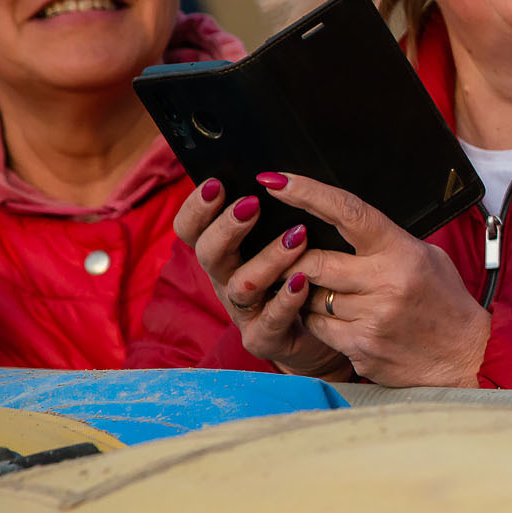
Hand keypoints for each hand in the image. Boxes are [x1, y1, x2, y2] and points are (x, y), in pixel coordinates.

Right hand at [174, 179, 350, 378]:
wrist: (319, 334)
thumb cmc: (298, 277)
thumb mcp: (279, 242)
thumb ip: (273, 215)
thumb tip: (278, 174)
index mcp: (224, 254)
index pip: (192, 229)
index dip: (197, 207)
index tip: (216, 183)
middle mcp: (226, 281)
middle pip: (209, 254)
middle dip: (226, 227)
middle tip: (252, 205)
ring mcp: (243, 313)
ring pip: (243, 285)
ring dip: (268, 258)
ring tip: (297, 237)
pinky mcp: (265, 339)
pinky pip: (272, 320)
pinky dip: (287, 299)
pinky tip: (304, 281)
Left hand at [269, 172, 492, 388]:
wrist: (465, 356)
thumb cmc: (445, 303)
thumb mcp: (427, 258)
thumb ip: (386, 241)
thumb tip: (341, 222)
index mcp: (402, 251)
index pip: (348, 212)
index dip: (307, 193)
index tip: (276, 181)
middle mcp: (386, 282)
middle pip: (313, 261)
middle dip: (300, 261)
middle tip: (302, 262)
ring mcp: (371, 316)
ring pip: (309, 296)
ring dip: (311, 294)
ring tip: (339, 298)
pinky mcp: (360, 346)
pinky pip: (316, 326)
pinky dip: (320, 322)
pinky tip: (344, 322)